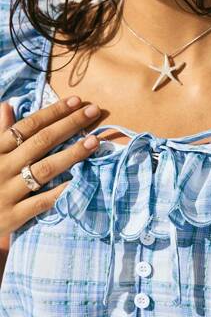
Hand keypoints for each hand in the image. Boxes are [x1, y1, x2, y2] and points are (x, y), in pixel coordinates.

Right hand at [0, 96, 101, 234]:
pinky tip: (80, 181)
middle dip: (69, 124)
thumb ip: (0, 133)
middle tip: (93, 111)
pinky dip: (61, 191)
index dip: (53, 112)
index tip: (77, 101)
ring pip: (45, 169)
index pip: (28, 125)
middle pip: (41, 141)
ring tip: (94, 142)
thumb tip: (7, 105)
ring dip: (72, 154)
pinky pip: (42, 202)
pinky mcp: (13, 215)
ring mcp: (7, 191)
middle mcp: (2, 167)